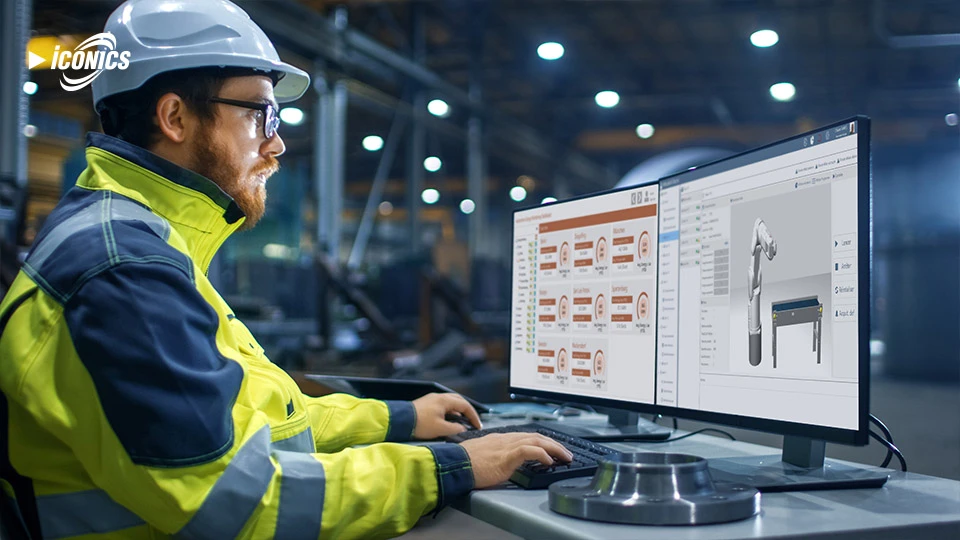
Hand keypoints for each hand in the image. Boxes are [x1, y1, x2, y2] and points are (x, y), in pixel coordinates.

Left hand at [411, 393, 481, 439]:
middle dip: (467, 411)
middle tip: (472, 421)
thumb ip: (455, 429)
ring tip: (461, 423)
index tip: (477, 425)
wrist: (399, 421)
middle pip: (459, 401)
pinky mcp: (426, 404)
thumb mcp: (440, 429)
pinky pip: (442, 406)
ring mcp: (432, 399)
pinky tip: (448, 422)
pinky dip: (449, 413)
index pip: (465, 405)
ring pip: (450, 403)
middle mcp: (439, 397)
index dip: (473, 416)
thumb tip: (463, 429)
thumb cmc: (419, 423)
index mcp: (444, 400)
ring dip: (457, 412)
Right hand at [459, 433, 573, 488]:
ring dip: (554, 448)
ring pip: (536, 440)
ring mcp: (506, 446)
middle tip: (565, 452)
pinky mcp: (506, 455)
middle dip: (553, 443)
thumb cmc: (462, 464)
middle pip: (535, 435)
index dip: (542, 441)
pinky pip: (529, 451)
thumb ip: (493, 456)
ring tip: (565, 456)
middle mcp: (505, 439)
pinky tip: (550, 460)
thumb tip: (499, 463)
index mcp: (499, 439)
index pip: (526, 436)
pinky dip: (542, 454)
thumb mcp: (481, 456)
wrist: (452, 465)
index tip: (552, 448)